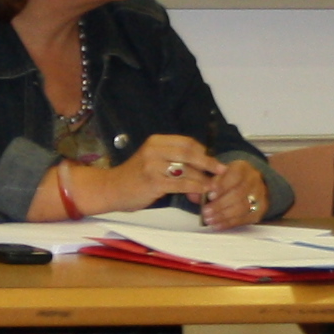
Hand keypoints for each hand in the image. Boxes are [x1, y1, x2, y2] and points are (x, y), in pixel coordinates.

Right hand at [62, 134, 220, 217]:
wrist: (111, 189)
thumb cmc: (135, 176)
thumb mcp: (152, 160)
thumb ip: (173, 158)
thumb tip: (201, 163)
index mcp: (156, 141)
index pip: (186, 142)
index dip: (203, 151)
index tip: (214, 160)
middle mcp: (154, 150)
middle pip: (189, 152)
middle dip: (209, 162)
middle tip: (222, 170)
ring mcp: (153, 165)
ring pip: (187, 169)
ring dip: (204, 178)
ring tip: (215, 185)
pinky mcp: (154, 182)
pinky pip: (181, 184)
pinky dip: (195, 188)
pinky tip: (203, 192)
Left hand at [196, 159, 271, 229]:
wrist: (248, 184)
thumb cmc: (227, 179)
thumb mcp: (215, 174)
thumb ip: (203, 182)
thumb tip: (192, 192)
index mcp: (242, 167)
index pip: (235, 175)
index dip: (222, 186)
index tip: (209, 194)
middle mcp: (253, 180)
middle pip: (239, 193)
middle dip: (220, 204)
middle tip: (206, 211)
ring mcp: (259, 195)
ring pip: (243, 207)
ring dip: (224, 215)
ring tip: (209, 219)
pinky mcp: (259, 210)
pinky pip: (245, 218)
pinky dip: (229, 223)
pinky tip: (217, 225)